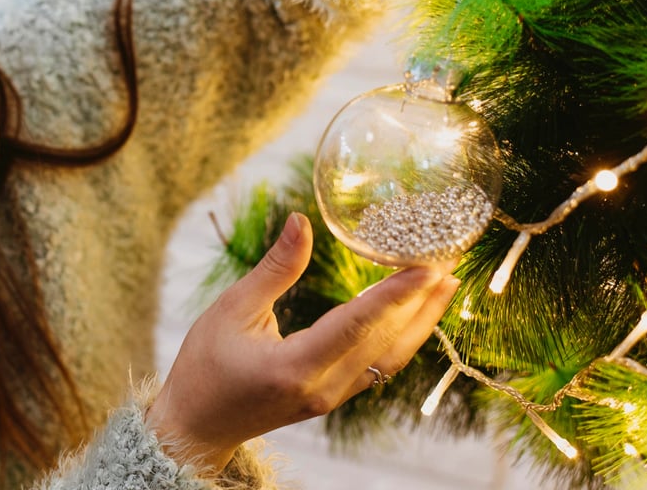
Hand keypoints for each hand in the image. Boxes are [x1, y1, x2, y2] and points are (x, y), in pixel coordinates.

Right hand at [146, 212, 459, 473]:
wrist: (196, 424)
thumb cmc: (205, 366)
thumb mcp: (232, 310)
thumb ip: (275, 269)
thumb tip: (301, 222)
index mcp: (295, 367)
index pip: (357, 325)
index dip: (395, 294)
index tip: (427, 266)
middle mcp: (323, 387)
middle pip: (386, 342)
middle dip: (421, 301)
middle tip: (449, 260)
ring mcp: (332, 397)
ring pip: (390, 357)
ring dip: (420, 320)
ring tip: (444, 284)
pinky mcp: (333, 396)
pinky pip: (379, 365)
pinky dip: (401, 337)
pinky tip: (414, 314)